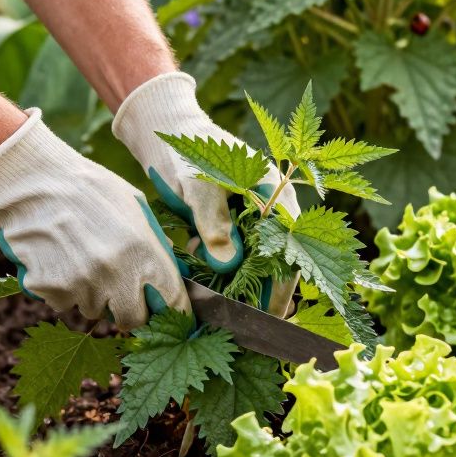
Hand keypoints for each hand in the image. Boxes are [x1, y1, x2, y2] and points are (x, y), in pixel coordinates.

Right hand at [0, 110, 187, 329]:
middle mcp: (115, 274)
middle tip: (120, 295)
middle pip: (131, 320)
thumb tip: (170, 268)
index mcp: (144, 253)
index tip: (164, 311)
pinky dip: (62, 291)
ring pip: (93, 311)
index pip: (170, 303)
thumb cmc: (91, 189)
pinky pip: (61, 303)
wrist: (37, 181)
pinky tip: (59, 262)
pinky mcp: (48, 287)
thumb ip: (155, 243)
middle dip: (129, 311)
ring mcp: (80, 284)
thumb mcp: (136, 208)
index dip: (169, 311)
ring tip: (83, 263)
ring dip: (93, 297)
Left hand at [112, 72, 300, 314]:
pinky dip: (223, 274)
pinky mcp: (232, 221)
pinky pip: (235, 254)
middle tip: (250, 329)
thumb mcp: (200, 185)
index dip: (282, 287)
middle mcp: (271, 207)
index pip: (290, 250)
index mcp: (276, 195)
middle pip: (278, 261)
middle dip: (265, 295)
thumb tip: (228, 264)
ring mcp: (252, 215)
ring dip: (243, 288)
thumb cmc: (186, 150)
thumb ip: (215, 223)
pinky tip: (207, 291)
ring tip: (228, 319)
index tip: (269, 317)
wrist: (166, 127)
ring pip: (256, 261)